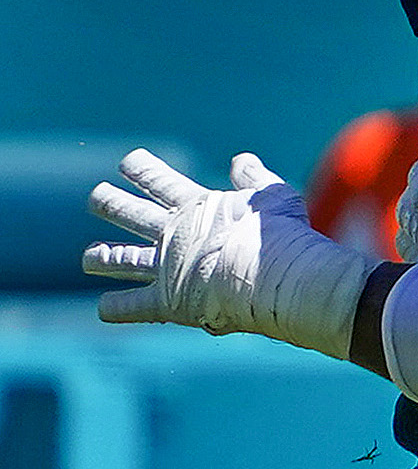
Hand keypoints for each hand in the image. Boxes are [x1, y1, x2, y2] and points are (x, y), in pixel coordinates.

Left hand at [83, 148, 372, 359]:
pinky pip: (131, 307)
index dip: (139, 167)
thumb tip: (242, 160)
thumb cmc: (278, 236)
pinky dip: (117, 308)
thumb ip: (255, 178)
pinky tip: (105, 309)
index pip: (156, 179)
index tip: (128, 161)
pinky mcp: (165, 301)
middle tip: (97, 197)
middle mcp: (170, 233)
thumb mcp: (273, 196)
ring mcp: (164, 267)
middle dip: (109, 202)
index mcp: (193, 206)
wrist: (270, 276)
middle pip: (127, 211)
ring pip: (119, 259)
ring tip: (89, 257)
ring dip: (101, 256)